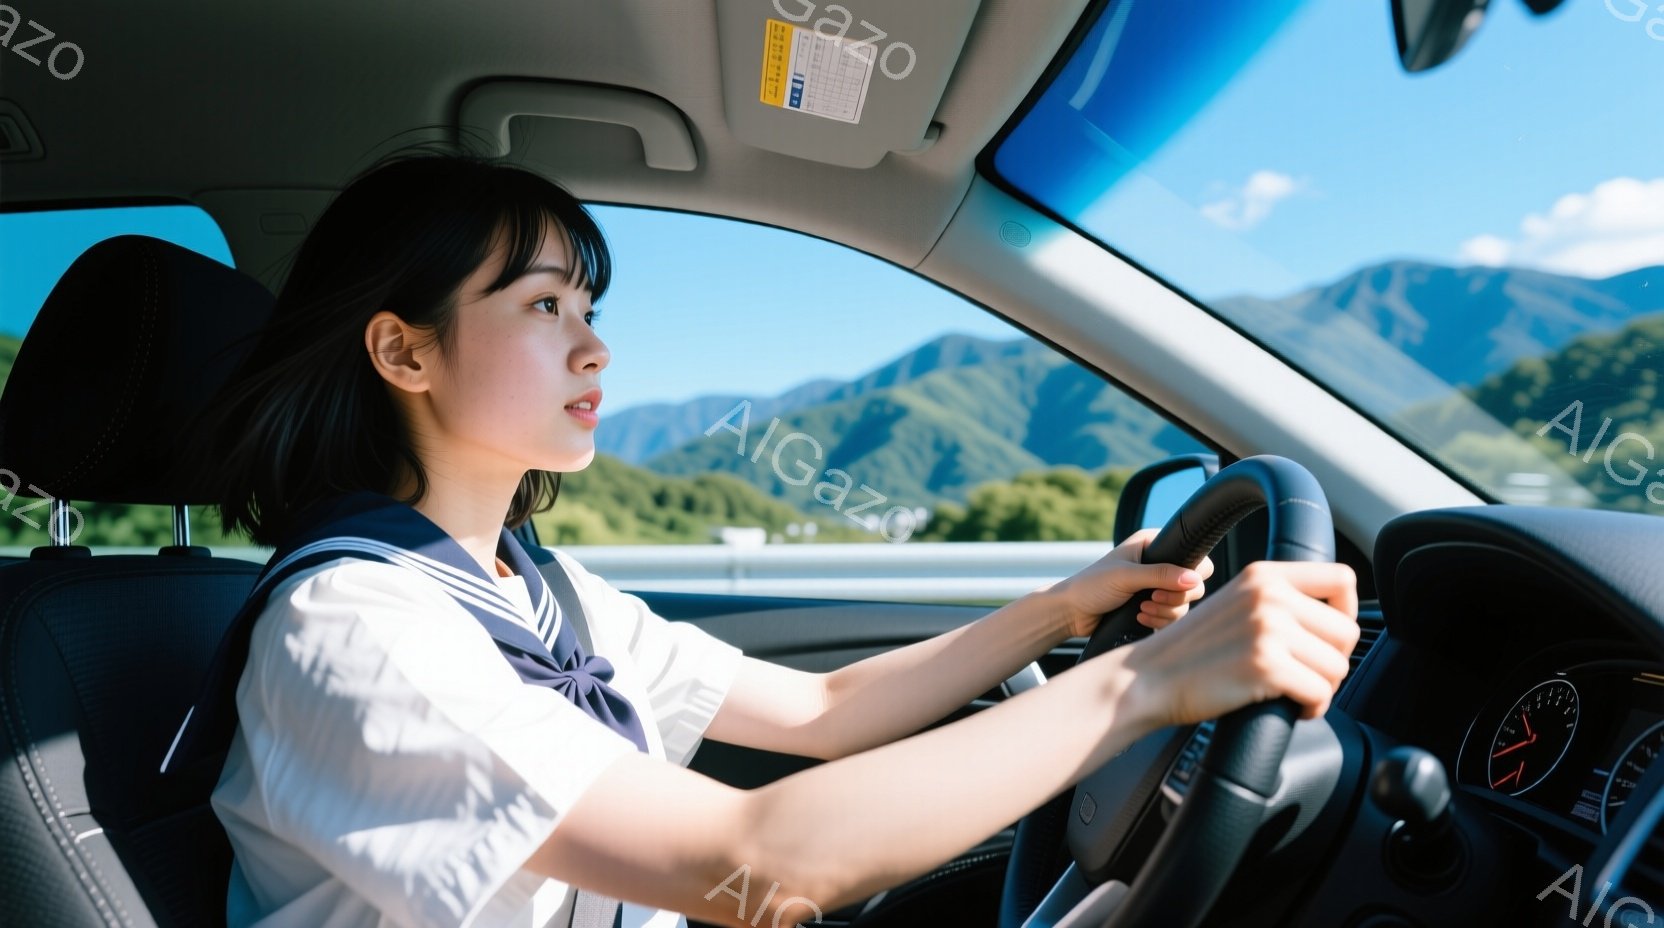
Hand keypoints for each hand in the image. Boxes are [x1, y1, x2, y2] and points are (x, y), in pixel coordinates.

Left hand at [1052, 528, 1214, 637]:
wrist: (1072, 612)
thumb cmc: (1092, 586)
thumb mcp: (1126, 576)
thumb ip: (1160, 575)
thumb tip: (1194, 579)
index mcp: (1153, 544)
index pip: (1194, 556)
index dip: (1191, 573)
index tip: (1172, 584)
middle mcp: (1158, 564)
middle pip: (1194, 584)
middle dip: (1176, 597)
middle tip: (1152, 599)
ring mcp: (1156, 586)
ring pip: (1183, 604)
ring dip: (1165, 612)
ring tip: (1142, 611)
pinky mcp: (1153, 607)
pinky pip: (1172, 617)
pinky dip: (1159, 621)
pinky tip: (1140, 618)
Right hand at [1116, 560, 1360, 725]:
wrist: (1145, 679)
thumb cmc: (1189, 652)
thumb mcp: (1234, 604)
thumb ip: (1275, 601)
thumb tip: (1332, 620)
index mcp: (1263, 575)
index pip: (1342, 578)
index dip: (1347, 611)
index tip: (1329, 636)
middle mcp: (1269, 595)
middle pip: (1346, 631)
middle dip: (1333, 661)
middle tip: (1306, 676)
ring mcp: (1267, 629)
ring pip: (1337, 666)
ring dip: (1323, 689)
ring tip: (1294, 693)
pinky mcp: (1265, 666)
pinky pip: (1320, 693)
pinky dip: (1312, 709)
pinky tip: (1291, 708)